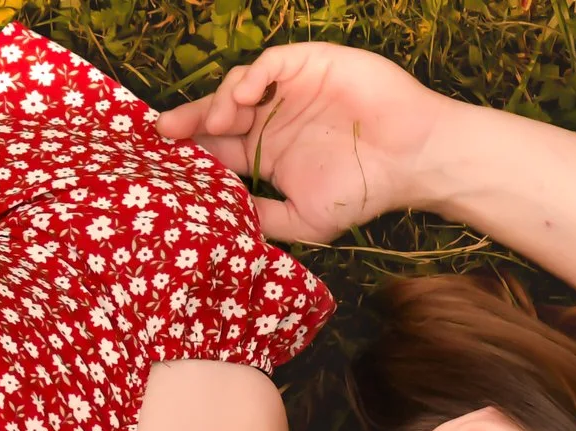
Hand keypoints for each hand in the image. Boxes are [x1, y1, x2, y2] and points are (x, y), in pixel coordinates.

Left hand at [154, 44, 452, 243]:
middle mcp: (273, 119)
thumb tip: (222, 223)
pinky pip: (269, 63)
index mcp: (268, 153)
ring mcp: (290, 89)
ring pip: (237, 84)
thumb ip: (264, 217)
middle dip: (189, 120)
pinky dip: (250, 77)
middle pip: (217, 113)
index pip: (218, 149)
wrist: (412, 159)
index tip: (163, 160)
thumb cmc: (365, 191)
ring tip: (219, 123)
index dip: (191, 151)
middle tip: (164, 131)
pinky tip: (245, 97)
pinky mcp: (308, 64)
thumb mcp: (305, 219)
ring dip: (220, 101)